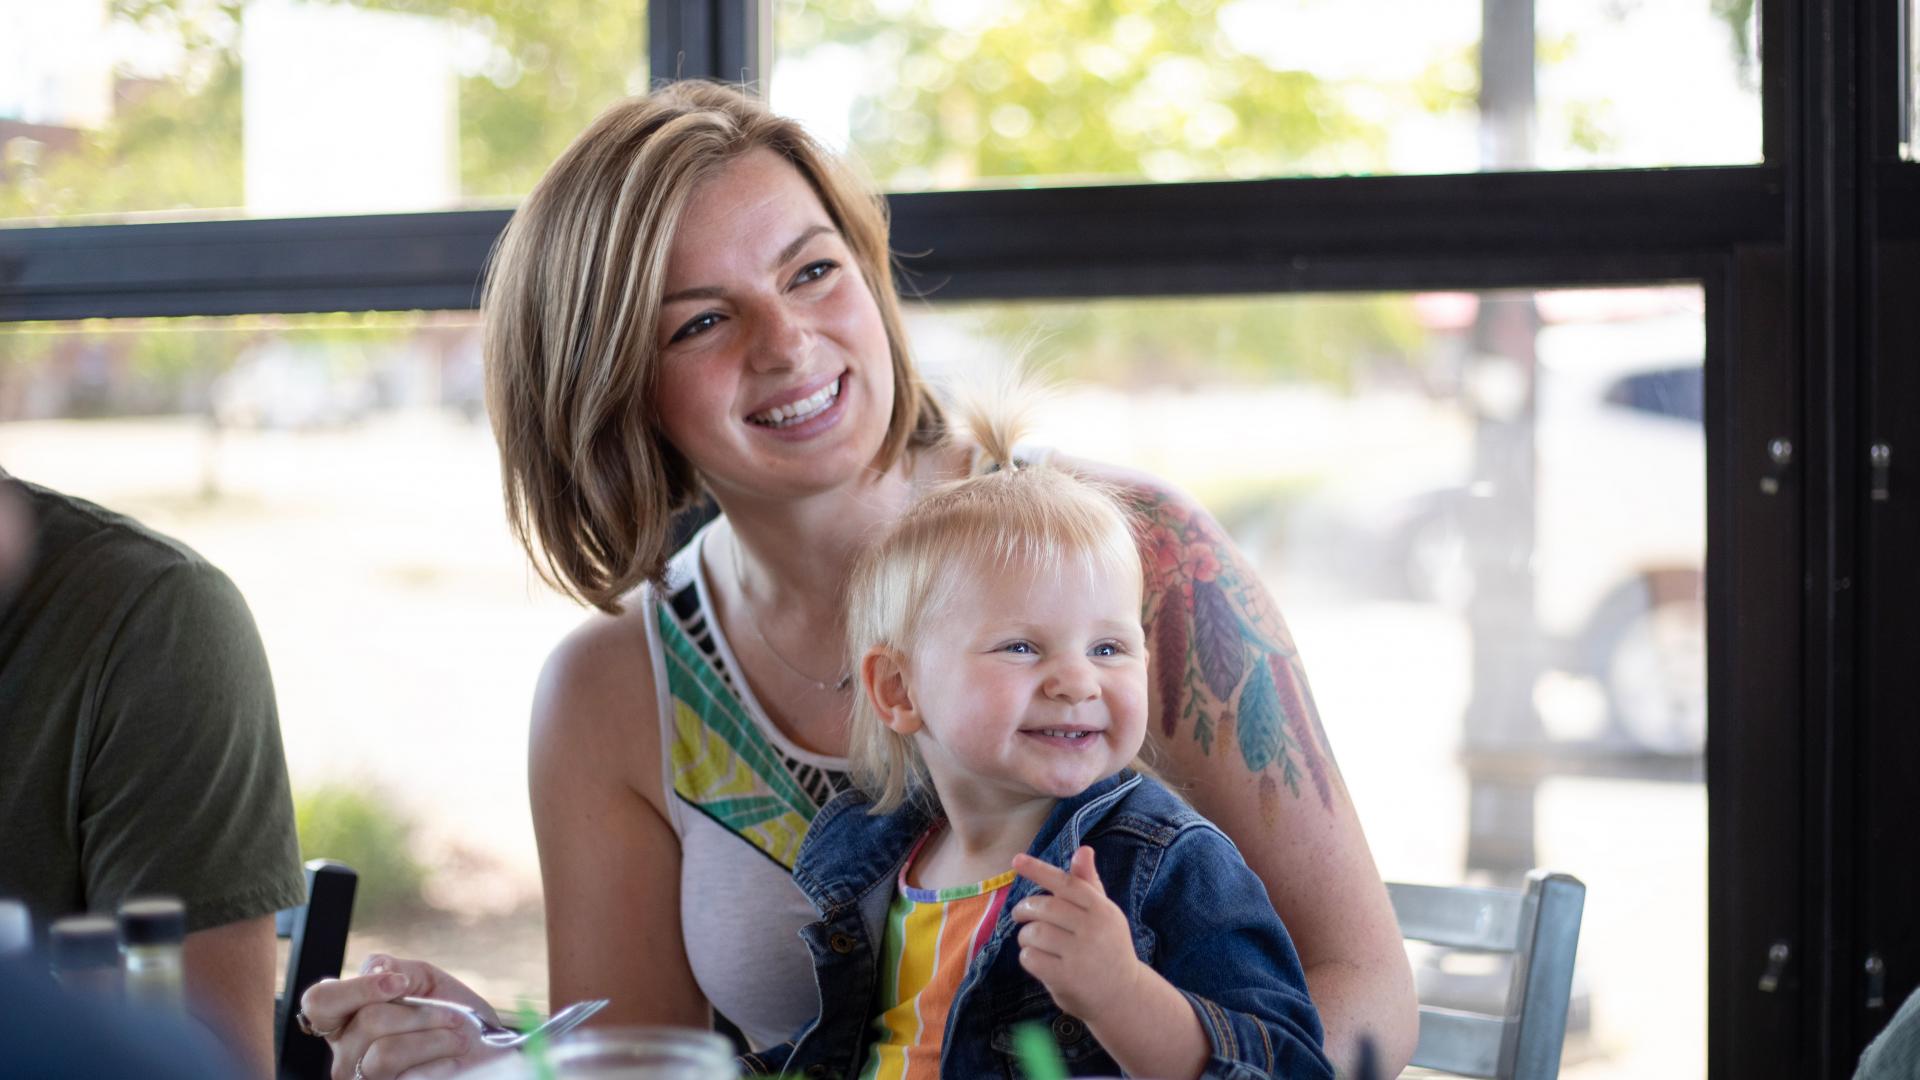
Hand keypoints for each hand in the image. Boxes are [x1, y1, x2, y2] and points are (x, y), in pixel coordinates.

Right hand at [298, 954, 506, 1079]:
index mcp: (343, 1017)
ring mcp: (360, 1079)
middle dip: (421, 1014)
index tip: (401, 984)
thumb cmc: (449, 1012)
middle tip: (455, 1017)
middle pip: (368, 1022)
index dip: (358, 989)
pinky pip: (408, 1078)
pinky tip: (453, 1061)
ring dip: (436, 1040)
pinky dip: (438, 1064)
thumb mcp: (423, 980)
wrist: (482, 1050)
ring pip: (387, 1053)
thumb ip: (397, 969)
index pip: (320, 1002)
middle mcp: (343, 1053)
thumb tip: (377, 970)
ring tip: (461, 1038)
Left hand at [1011, 847, 1143, 1020]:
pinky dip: (1027, 957)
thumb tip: (1083, 849)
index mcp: (1103, 909)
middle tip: (1021, 914)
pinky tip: (1038, 961)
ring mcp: (1081, 954)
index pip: (1066, 883)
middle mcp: (1094, 929)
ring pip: (1033, 932)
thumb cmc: (1108, 949)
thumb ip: (1088, 885)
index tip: (1016, 861)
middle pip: (1043, 907)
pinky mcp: (1067, 977)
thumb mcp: (1104, 915)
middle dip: (1025, 909)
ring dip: (1025, 937)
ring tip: (1032, 942)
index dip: (1039, 870)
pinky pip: (1030, 957)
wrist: (1124, 997)